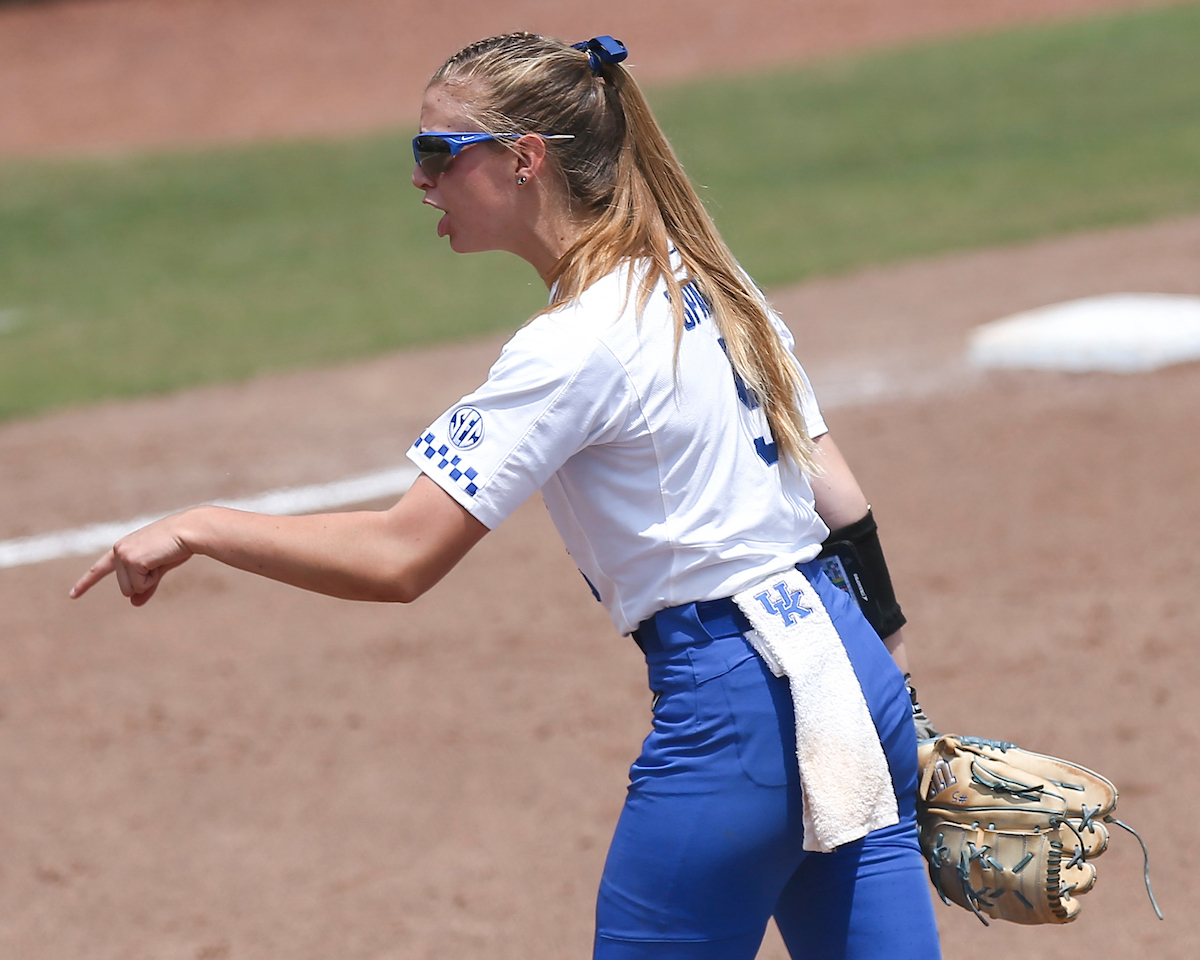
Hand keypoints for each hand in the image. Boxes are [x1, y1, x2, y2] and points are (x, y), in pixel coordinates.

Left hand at [69, 512, 195, 604]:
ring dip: (150, 581)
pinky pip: (140, 586)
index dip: (86, 583)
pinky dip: (154, 579)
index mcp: (123, 548)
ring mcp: (123, 554)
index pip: (100, 569)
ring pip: (131, 589)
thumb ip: (145, 586)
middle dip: (146, 583)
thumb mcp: (159, 568)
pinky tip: (161, 560)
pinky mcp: (131, 560)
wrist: (189, 531)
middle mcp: (118, 549)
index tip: (72, 595)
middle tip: (161, 562)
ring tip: (161, 559)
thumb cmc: (177, 546)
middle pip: (125, 588)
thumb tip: (134, 603)